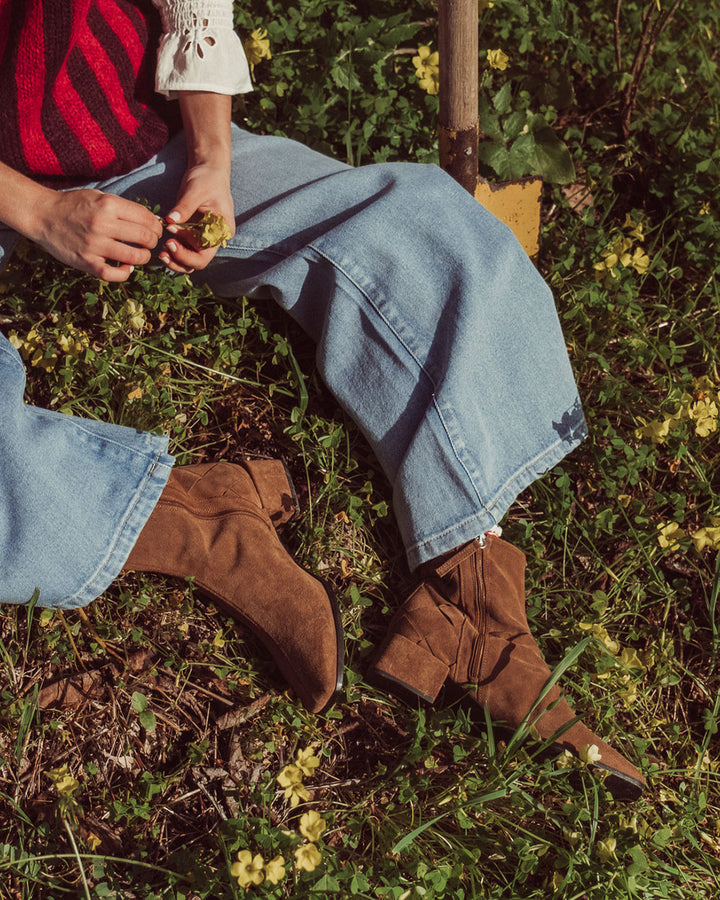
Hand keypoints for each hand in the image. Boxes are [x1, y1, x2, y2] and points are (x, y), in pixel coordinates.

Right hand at [34, 189, 162, 281]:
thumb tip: (151, 220)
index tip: (155, 230)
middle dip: (153, 241)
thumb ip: (123, 208)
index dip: (156, 226)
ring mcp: (94, 245)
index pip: (146, 218)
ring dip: (143, 257)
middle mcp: (102, 224)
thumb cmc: (74, 205)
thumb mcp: (99, 197)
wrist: (43, 215)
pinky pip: (114, 275)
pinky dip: (125, 273)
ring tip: (141, 255)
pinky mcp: (86, 262)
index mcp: (108, 205)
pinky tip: (126, 268)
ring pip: (135, 257)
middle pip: (145, 237)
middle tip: (150, 243)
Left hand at [160, 163, 234, 273]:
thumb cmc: (207, 179)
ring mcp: (204, 238)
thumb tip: (170, 220)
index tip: (170, 240)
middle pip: (198, 262)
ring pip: (191, 261)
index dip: (187, 252)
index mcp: (222, 230)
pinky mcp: (193, 234)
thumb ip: (184, 207)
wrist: (208, 170)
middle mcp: (214, 238)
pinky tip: (162, 243)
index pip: (205, 253)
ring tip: (161, 252)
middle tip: (163, 252)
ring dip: (176, 260)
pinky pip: (184, 250)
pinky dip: (173, 250)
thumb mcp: (195, 190)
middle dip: (180, 260)